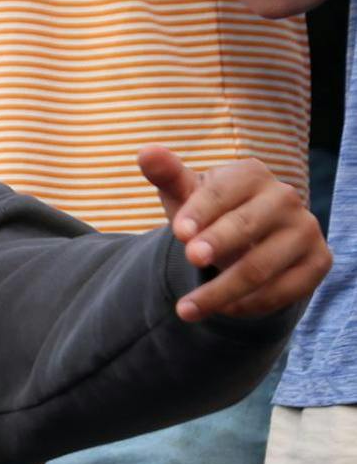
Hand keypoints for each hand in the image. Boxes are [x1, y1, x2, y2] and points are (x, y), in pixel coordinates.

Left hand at [138, 145, 330, 321]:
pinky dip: (250, 304)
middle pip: (246, 225)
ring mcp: (305, 230)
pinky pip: (284, 290)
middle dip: (217, 244)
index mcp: (251, 174)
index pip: (223, 192)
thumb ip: (166, 175)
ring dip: (221, 291)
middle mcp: (285, 198)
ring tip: (185, 310)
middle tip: (190, 260)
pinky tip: (223, 310)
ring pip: (262, 266)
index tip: (179, 234)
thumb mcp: (184, 195)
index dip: (201, 212)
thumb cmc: (208, 212)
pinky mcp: (317, 261)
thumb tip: (145, 152)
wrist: (247, 238)